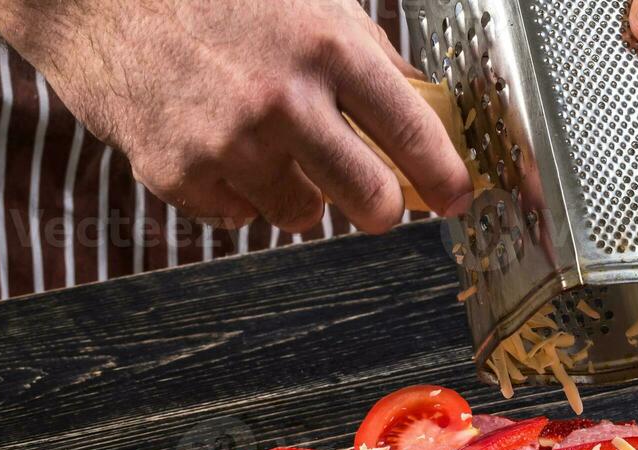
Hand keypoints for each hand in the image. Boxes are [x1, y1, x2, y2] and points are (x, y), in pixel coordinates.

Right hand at [0, 0, 474, 232]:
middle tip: (377, 202)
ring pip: (303, 215)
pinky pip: (239, 216)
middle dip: (380, 208)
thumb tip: (421, 99)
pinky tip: (215, 143)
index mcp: (325, 46)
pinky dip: (237, 191)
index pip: (411, 130)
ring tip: (266, 142)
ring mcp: (230, 143)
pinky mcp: (181, 174)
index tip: (456, 197)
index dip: (444, 176)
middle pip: (369, 199)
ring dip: (299, 193)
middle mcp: (283, 100)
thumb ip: (366, 52)